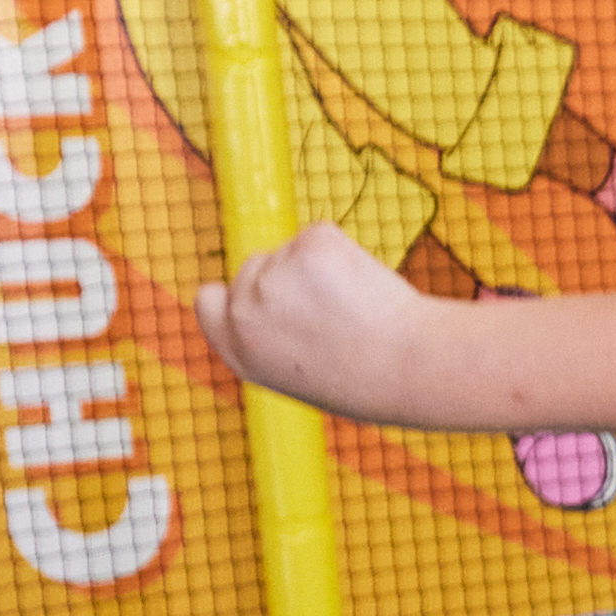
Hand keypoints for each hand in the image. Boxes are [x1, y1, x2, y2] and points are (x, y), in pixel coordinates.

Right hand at [202, 218, 468, 421]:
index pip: (208, 301)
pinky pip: (319, 236)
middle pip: (253, 268)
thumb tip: (276, 299)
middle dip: (286, 280)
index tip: (265, 302)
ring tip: (353, 308)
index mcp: (238, 349)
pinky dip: (341, 253)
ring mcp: (274, 273)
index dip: (236, 296)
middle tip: (332, 316)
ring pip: (290, 252)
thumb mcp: (295, 374)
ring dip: (318, 269)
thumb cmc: (363, 380)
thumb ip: (271, 336)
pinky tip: (362, 286)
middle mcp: (245, 311)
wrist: (407, 365)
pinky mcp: (309, 244)